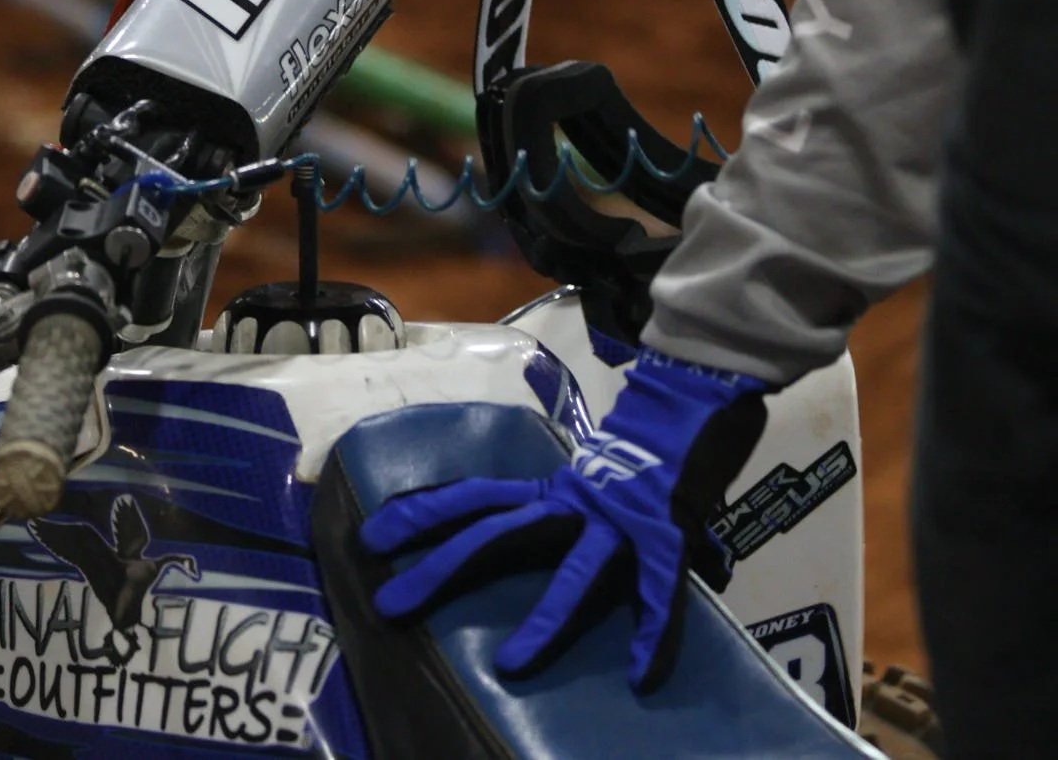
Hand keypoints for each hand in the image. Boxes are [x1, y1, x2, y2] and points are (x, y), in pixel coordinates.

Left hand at [360, 348, 768, 692]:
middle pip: (497, 535)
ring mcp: (619, 518)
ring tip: (514, 665)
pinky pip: (661, 590)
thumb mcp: (587, 472)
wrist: (697, 395)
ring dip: (547, 618)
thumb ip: (559, 498)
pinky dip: (654, 631)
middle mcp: (573, 501)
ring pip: (576, 571)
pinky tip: (641, 672)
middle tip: (386, 604)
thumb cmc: (642, 442)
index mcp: (553, 487)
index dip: (424, 515)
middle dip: (442, 569)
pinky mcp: (667, 532)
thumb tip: (519, 519)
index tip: (371, 538)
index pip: (476, 499)